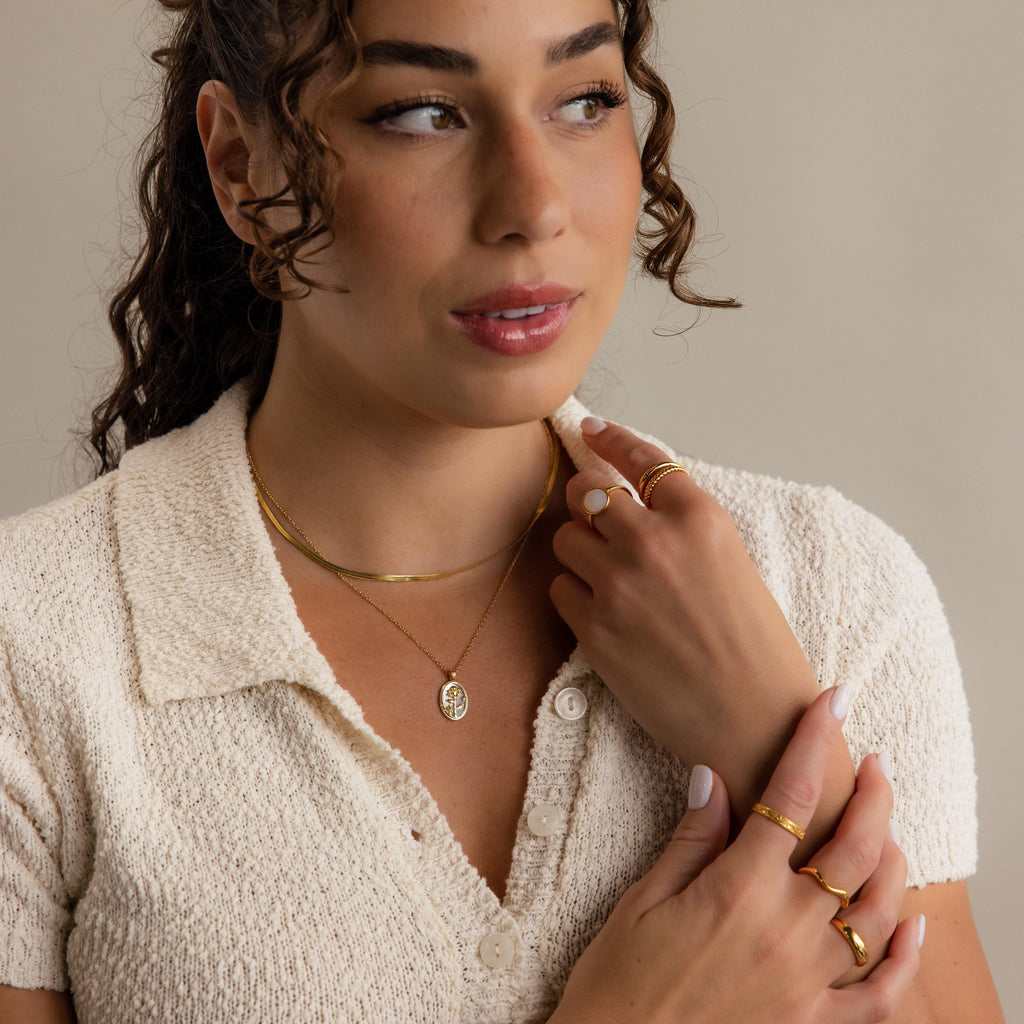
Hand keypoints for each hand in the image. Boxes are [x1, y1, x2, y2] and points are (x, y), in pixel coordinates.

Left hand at [550, 418, 849, 825]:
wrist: (756, 721)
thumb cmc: (757, 647)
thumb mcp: (733, 563)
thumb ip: (683, 528)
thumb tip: (629, 506)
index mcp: (700, 519)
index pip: (641, 458)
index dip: (610, 439)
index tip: (590, 430)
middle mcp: (654, 543)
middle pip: (587, 492)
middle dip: (586, 501)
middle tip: (595, 519)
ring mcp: (619, 586)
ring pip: (565, 539)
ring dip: (579, 550)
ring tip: (608, 577)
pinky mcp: (595, 630)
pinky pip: (560, 589)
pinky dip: (575, 594)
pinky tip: (604, 614)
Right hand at [550, 688, 923, 1023]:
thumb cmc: (621, 977)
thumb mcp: (644, 897)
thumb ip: (692, 836)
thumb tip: (714, 776)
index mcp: (738, 889)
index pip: (790, 795)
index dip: (813, 740)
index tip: (832, 701)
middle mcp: (785, 930)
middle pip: (853, 847)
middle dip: (873, 794)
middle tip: (875, 762)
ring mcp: (806, 981)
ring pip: (878, 911)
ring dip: (893, 860)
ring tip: (888, 827)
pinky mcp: (811, 1023)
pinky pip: (879, 994)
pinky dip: (904, 957)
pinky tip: (913, 924)